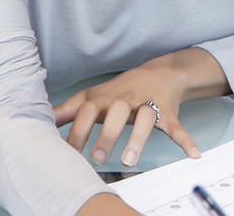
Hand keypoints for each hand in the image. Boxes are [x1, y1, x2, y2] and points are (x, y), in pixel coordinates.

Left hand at [53, 47, 229, 166]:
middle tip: (97, 157)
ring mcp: (148, 103)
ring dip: (138, 139)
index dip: (77, 130)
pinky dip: (186, 140)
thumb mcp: (93, 97)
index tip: (68, 153)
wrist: (160, 72)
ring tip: (130, 160)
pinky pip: (177, 126)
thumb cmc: (120, 90)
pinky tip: (193, 154)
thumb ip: (68, 111)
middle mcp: (126, 98)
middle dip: (106, 134)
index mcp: (104, 97)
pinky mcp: (168, 111)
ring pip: (145, 119)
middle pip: (116, 112)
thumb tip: (40, 121)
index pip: (87, 110)